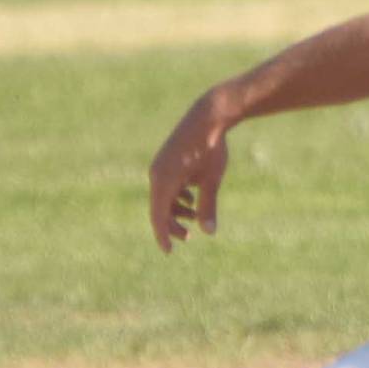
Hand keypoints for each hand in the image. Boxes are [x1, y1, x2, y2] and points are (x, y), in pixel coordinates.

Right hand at [148, 95, 231, 252]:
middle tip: (188, 237)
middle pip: (159, 208)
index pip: (158, 216)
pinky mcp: (166, 160)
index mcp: (164, 181)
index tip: (169, 252)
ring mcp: (160, 166)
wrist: (208, 115)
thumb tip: (208, 232)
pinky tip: (191, 198)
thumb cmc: (211, 148)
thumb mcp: (211, 179)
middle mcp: (157, 174)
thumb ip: (207, 205)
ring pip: (162, 196)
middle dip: (172, 224)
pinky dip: (176, 195)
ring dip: (176, 209)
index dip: (163, 235)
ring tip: (195, 216)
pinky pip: (165, 184)